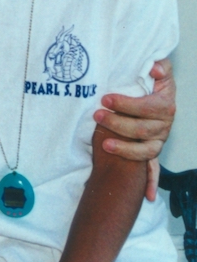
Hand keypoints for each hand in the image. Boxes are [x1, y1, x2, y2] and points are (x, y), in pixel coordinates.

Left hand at [95, 59, 175, 199]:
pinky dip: (150, 183)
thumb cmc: (149, 82)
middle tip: (97, 116)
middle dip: (118, 123)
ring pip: (145, 150)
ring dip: (125, 149)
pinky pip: (153, 169)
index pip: (149, 107)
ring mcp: (158, 141)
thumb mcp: (156, 70)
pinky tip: (146, 196)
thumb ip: (158, 66)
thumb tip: (156, 68)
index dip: (127, 104)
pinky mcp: (151, 152)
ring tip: (103, 144)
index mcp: (165, 106)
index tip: (106, 98)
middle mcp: (164, 126)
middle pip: (143, 130)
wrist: (151, 93)